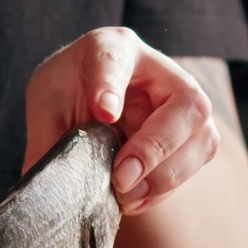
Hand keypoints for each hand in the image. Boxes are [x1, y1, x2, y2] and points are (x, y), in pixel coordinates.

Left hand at [23, 26, 219, 214]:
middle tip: (121, 176)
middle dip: (156, 146)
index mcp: (113, 48)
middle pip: (187, 103)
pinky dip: (163, 189)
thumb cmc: (70, 91)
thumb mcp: (47, 104)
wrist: (88, 95)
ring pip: (203, 139)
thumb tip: (44, 182)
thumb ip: (46, 137)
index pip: (114, 59)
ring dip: (165, 175)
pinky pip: (193, 166)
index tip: (103, 112)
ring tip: (126, 194)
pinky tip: (133, 199)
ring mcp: (183, 104)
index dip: (110, 85)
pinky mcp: (191, 137)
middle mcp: (159, 71)